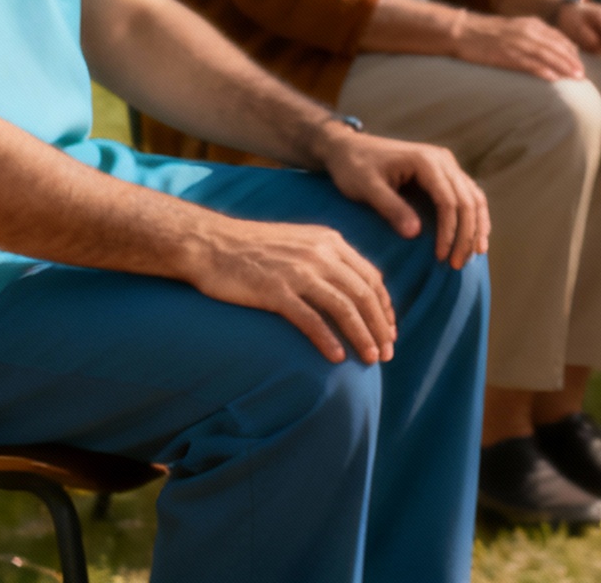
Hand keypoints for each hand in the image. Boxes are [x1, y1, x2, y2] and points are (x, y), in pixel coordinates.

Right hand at [182, 214, 398, 365]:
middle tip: (388, 353)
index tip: (390, 330)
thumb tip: (351, 287)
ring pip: (344, 308)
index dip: (384, 307)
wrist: (210, 242)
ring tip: (371, 359)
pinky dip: (327, 340)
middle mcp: (321, 254)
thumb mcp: (300, 242)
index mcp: (330, 242)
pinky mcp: (275, 291)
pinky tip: (337, 358)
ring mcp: (298, 272)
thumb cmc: (253, 247)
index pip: (371, 278)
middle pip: (363, 295)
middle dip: (380, 326)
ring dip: (362, 336)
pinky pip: (310, 319)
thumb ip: (327, 258)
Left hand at [314, 125, 490, 267]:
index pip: (448, 200)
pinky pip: (469, 195)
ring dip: (476, 228)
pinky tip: (475, 238)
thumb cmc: (353, 167)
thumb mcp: (366, 188)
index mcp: (426, 160)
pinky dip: (475, 218)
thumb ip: (391, 208)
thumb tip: (415, 234)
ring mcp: (446, 165)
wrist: (349, 148)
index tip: (441, 258)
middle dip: (466, 235)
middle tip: (458, 265)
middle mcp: (443, 160)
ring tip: (472, 255)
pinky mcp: (445, 173)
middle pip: (467, 200)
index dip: (449, 231)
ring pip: (474, 198)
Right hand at [452, 12, 584, 80]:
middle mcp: (528, 31)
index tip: (580, 63)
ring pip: (547, 55)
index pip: (559, 37)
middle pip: (557, 47)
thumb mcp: (516, 28)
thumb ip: (534, 35)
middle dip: (572, 61)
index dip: (572, 51)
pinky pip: (529, 63)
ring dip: (563, 67)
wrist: (464, 31)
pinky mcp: (506, 54)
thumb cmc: (489, 33)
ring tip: (575, 78)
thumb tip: (552, 49)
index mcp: (532, 24)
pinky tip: (553, 78)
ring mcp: (518, 42)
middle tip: (583, 75)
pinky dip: (542, 70)